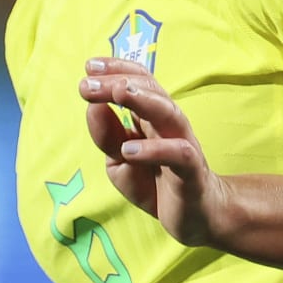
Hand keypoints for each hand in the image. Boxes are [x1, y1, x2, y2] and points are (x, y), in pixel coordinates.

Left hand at [80, 58, 228, 247]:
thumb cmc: (154, 182)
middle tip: (88, 82)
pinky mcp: (191, 171)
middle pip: (150, 91)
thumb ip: (106, 135)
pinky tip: (129, 150)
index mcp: (151, 116)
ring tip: (116, 93)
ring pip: (168, 113)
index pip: (138, 82)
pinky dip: (154, 150)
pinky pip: (178, 154)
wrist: (194, 216)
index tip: (90, 65)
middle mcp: (169, 123)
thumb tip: (92, 106)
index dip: (116, 69)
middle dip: (119, 81)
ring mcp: (183, 144)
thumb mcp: (119, 160)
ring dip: (142, 99)